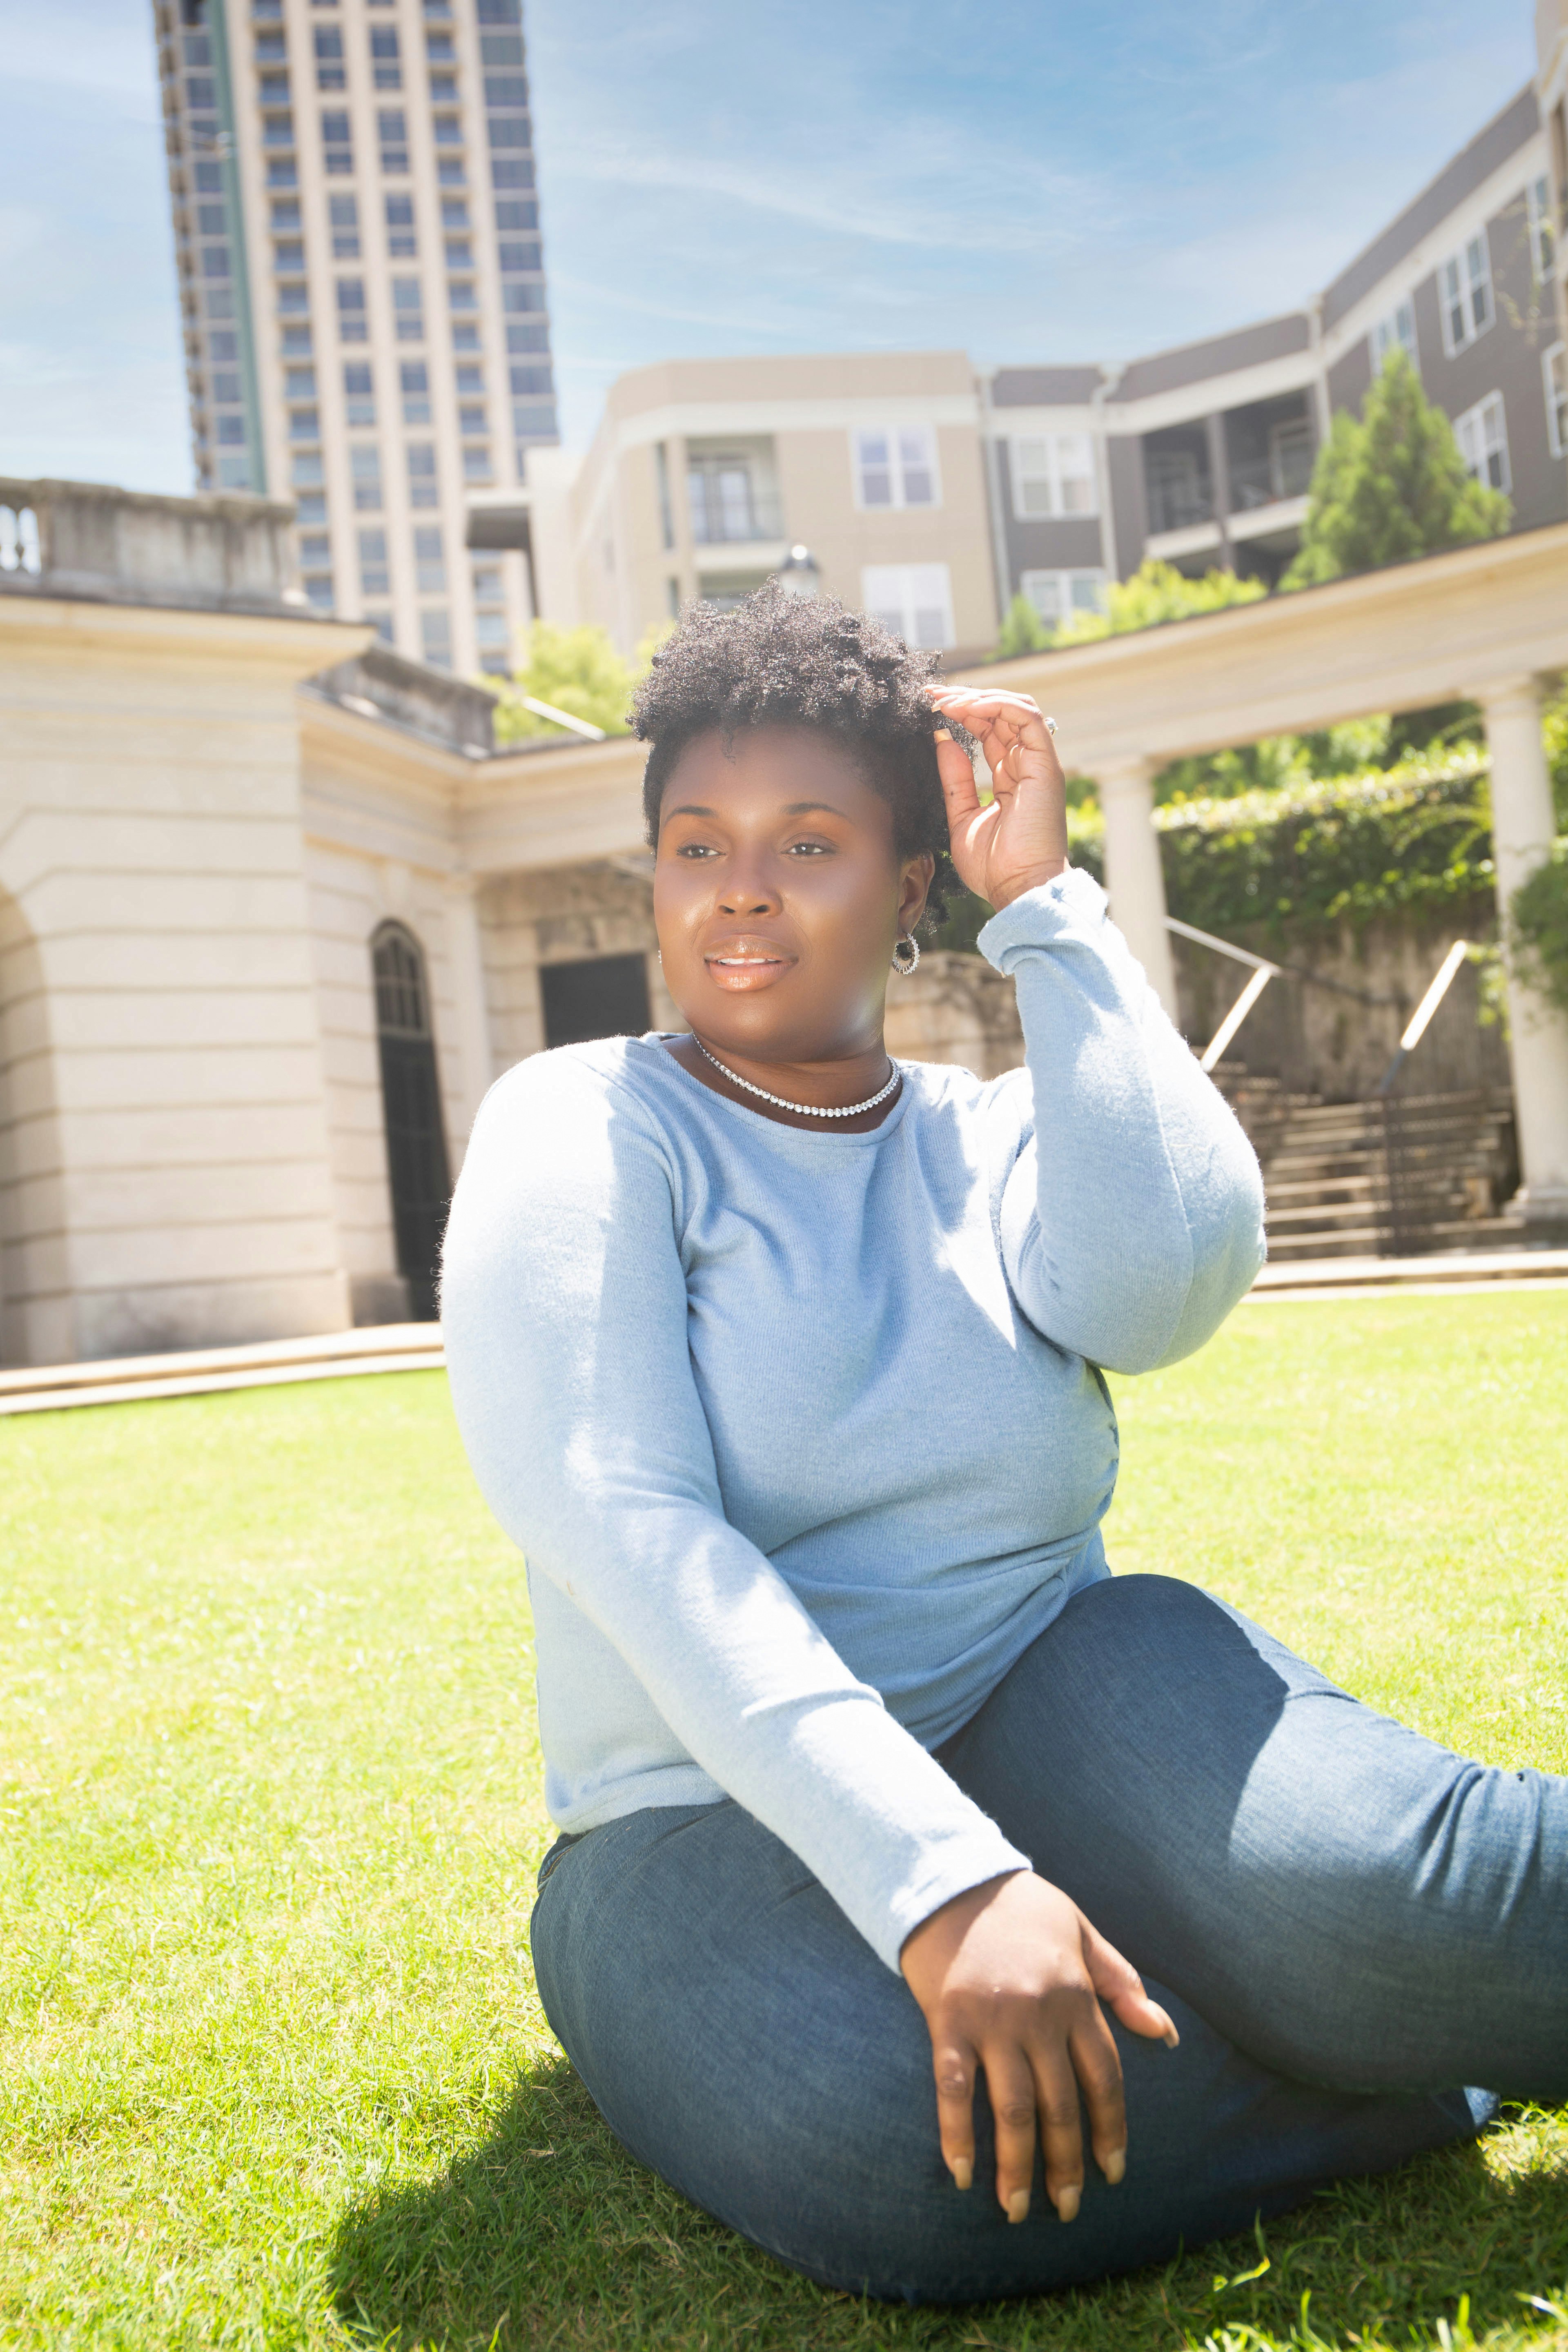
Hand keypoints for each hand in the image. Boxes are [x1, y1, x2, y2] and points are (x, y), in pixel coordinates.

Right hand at [900, 1871, 1177, 2222]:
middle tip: (1068, 2209)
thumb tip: (1165, 2032)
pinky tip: (961, 2173)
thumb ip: (1120, 1983)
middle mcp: (1038, 2015)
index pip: (1104, 2077)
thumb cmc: (1023, 1908)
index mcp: (1075, 1996)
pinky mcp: (947, 2021)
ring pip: (1012, 2107)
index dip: (1110, 2129)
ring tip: (1016, 2209)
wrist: (955, 1880)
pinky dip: (957, 2134)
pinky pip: (954, 2088)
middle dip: (1067, 2162)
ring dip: (1016, 2164)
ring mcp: (991, 2020)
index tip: (1113, 2172)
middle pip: (1060, 2104)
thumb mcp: (1083, 1934)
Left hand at [925, 684, 1068, 911]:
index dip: (961, 713)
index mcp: (1009, 777)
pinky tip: (967, 709)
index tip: (928, 707)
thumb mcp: (961, 816)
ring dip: (978, 698)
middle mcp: (1026, 765)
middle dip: (964, 698)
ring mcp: (1038, 763)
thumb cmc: (993, 866)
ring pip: (1014, 708)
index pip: (988, 730)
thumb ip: (955, 778)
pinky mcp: (1045, 765)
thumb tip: (942, 740)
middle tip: (930, 695)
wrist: (1018, 889)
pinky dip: (998, 705)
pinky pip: (1027, 717)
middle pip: (999, 714)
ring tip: (945, 701)